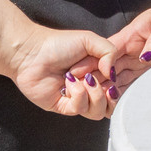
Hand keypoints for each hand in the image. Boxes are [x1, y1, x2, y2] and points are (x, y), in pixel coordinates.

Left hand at [7, 24, 122, 119]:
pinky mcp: (64, 107)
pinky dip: (78, 95)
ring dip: (94, 94)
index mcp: (98, 73)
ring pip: (98, 111)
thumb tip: (113, 74)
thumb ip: (110, 51)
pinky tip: (69, 82)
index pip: (118, 86)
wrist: (31, 52)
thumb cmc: (58, 44)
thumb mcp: (90, 40)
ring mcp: (77, 99)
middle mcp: (90, 88)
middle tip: (96, 75)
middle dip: (107, 88)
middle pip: (111, 102)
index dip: (117, 81)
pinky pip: (80, 109)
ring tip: (84, 80)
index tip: (110, 71)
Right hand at [97, 1, 150, 99]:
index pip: (108, 52)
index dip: (99, 65)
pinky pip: (131, 86)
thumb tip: (146, 58)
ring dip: (109, 92)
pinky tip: (118, 106)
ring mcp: (135, 64)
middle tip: (94, 97)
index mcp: (128, 37)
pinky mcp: (144, 73)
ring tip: (104, 106)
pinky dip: (124, 95)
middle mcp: (128, 52)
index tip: (99, 78)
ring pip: (116, 80)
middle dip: (99, 82)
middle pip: (107, 69)